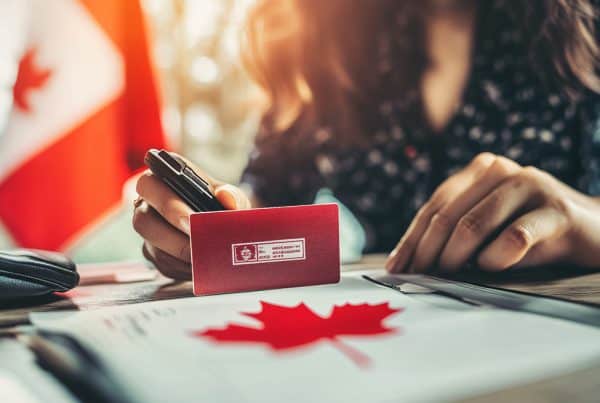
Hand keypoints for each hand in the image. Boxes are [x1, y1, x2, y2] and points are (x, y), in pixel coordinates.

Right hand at [133, 154, 250, 279]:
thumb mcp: (233, 198)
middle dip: (173, 236)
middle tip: (199, 244)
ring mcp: (149, 231)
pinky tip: (201, 264)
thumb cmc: (223, 207)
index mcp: (163, 179)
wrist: (226, 229)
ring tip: (206, 255)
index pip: (148, 184)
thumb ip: (232, 195)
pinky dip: (184, 267)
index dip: (167, 203)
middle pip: (142, 221)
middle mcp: (148, 204)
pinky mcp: (154, 254)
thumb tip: (226, 198)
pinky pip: (163, 265)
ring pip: (153, 247)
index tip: (192, 219)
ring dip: (182, 254)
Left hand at [385, 153, 599, 272]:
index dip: (412, 238)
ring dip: (454, 256)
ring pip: (474, 223)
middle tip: (419, 277)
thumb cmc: (531, 232)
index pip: (435, 206)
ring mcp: (530, 186)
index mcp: (480, 171)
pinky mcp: (557, 210)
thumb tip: (407, 262)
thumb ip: (455, 233)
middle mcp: (502, 171)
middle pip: (448, 215)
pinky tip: (489, 267)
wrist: (593, 232)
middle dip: (427, 251)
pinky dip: (495, 257)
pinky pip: (514, 236)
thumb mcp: (489, 228)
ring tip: (447, 275)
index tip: (396, 268)